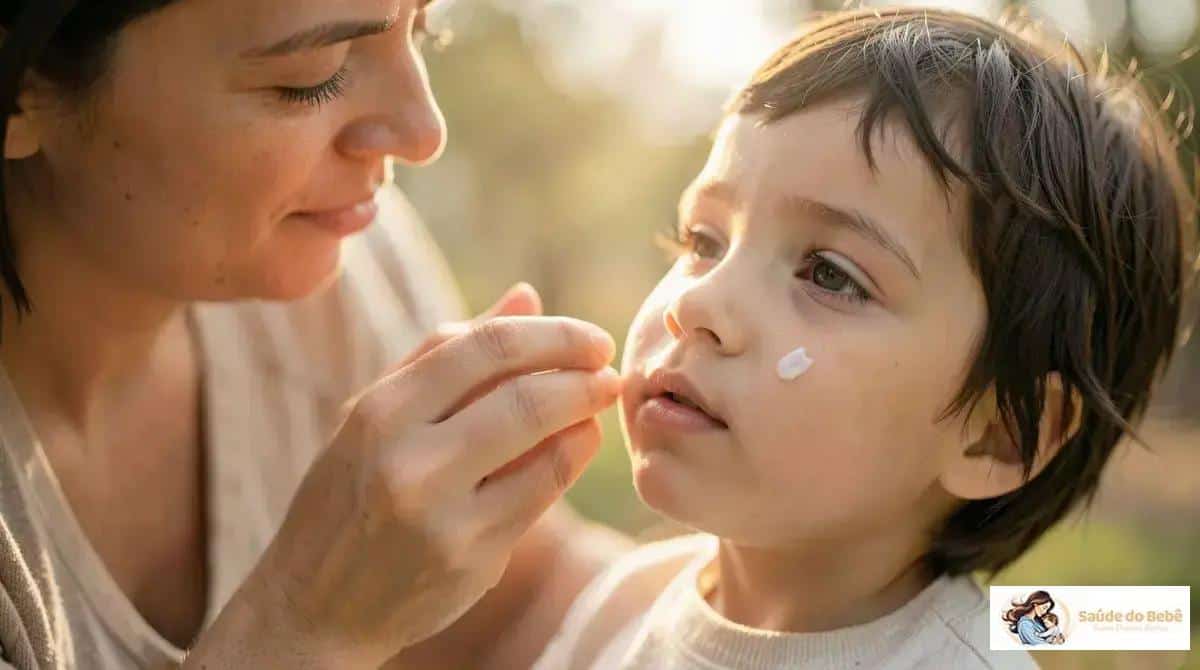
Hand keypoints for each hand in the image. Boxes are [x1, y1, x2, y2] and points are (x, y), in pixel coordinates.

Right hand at [239, 291, 619, 667]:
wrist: (317, 604)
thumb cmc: (352, 490)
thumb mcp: (378, 412)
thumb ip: (448, 351)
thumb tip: (527, 295)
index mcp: (380, 411)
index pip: (486, 346)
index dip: (554, 334)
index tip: (591, 338)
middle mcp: (408, 460)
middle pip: (525, 394)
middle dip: (584, 374)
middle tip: (608, 367)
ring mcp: (442, 515)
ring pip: (547, 447)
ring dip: (588, 416)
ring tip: (600, 400)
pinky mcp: (472, 560)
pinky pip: (544, 495)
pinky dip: (573, 459)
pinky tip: (580, 442)